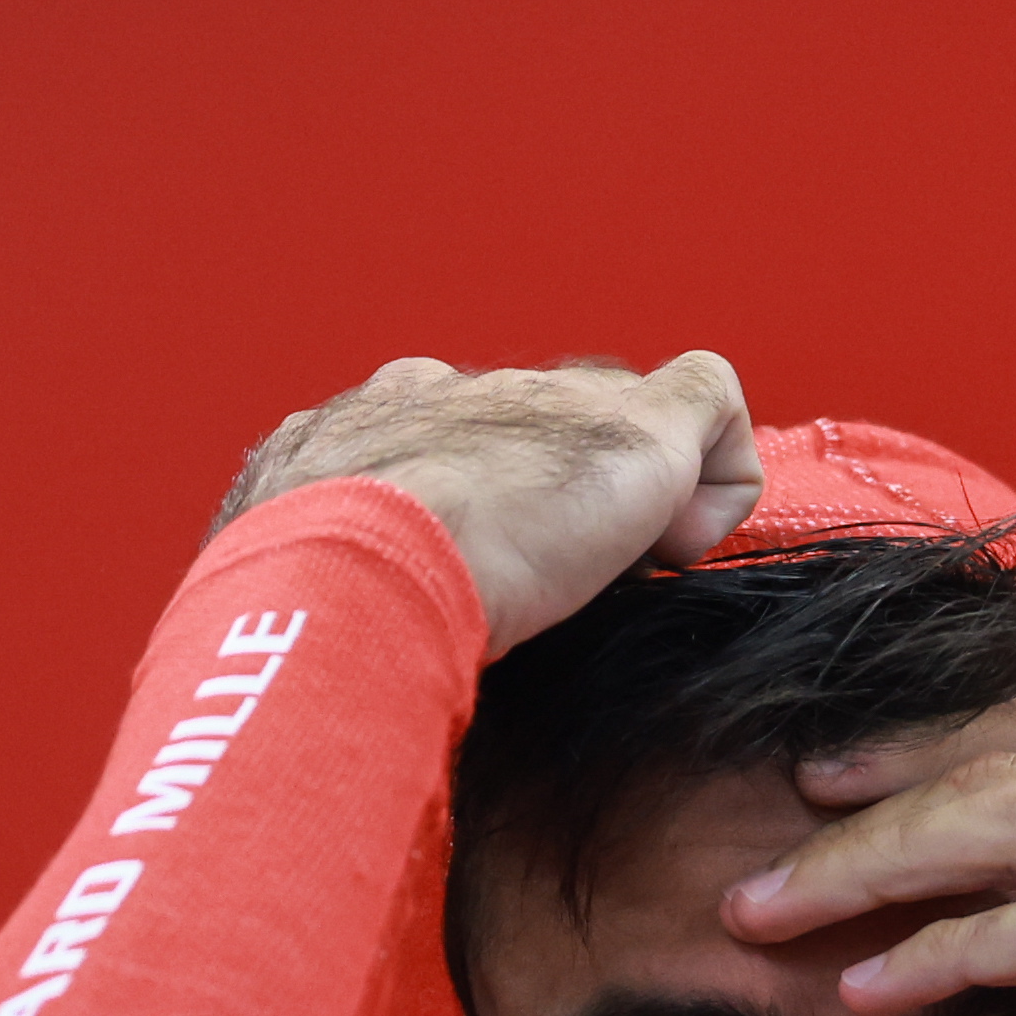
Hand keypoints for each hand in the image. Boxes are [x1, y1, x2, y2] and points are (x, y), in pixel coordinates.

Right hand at [213, 353, 762, 655]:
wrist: (357, 567)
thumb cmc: (318, 600)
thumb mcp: (299, 578)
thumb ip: (334, 573)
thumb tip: (356, 623)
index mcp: (372, 427)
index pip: (455, 438)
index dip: (490, 506)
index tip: (487, 572)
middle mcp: (460, 393)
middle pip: (543, 424)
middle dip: (560, 497)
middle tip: (547, 578)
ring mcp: (549, 399)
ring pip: (620, 416)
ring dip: (628, 498)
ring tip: (601, 573)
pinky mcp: (638, 423)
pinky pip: (711, 402)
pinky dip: (716, 484)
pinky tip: (672, 551)